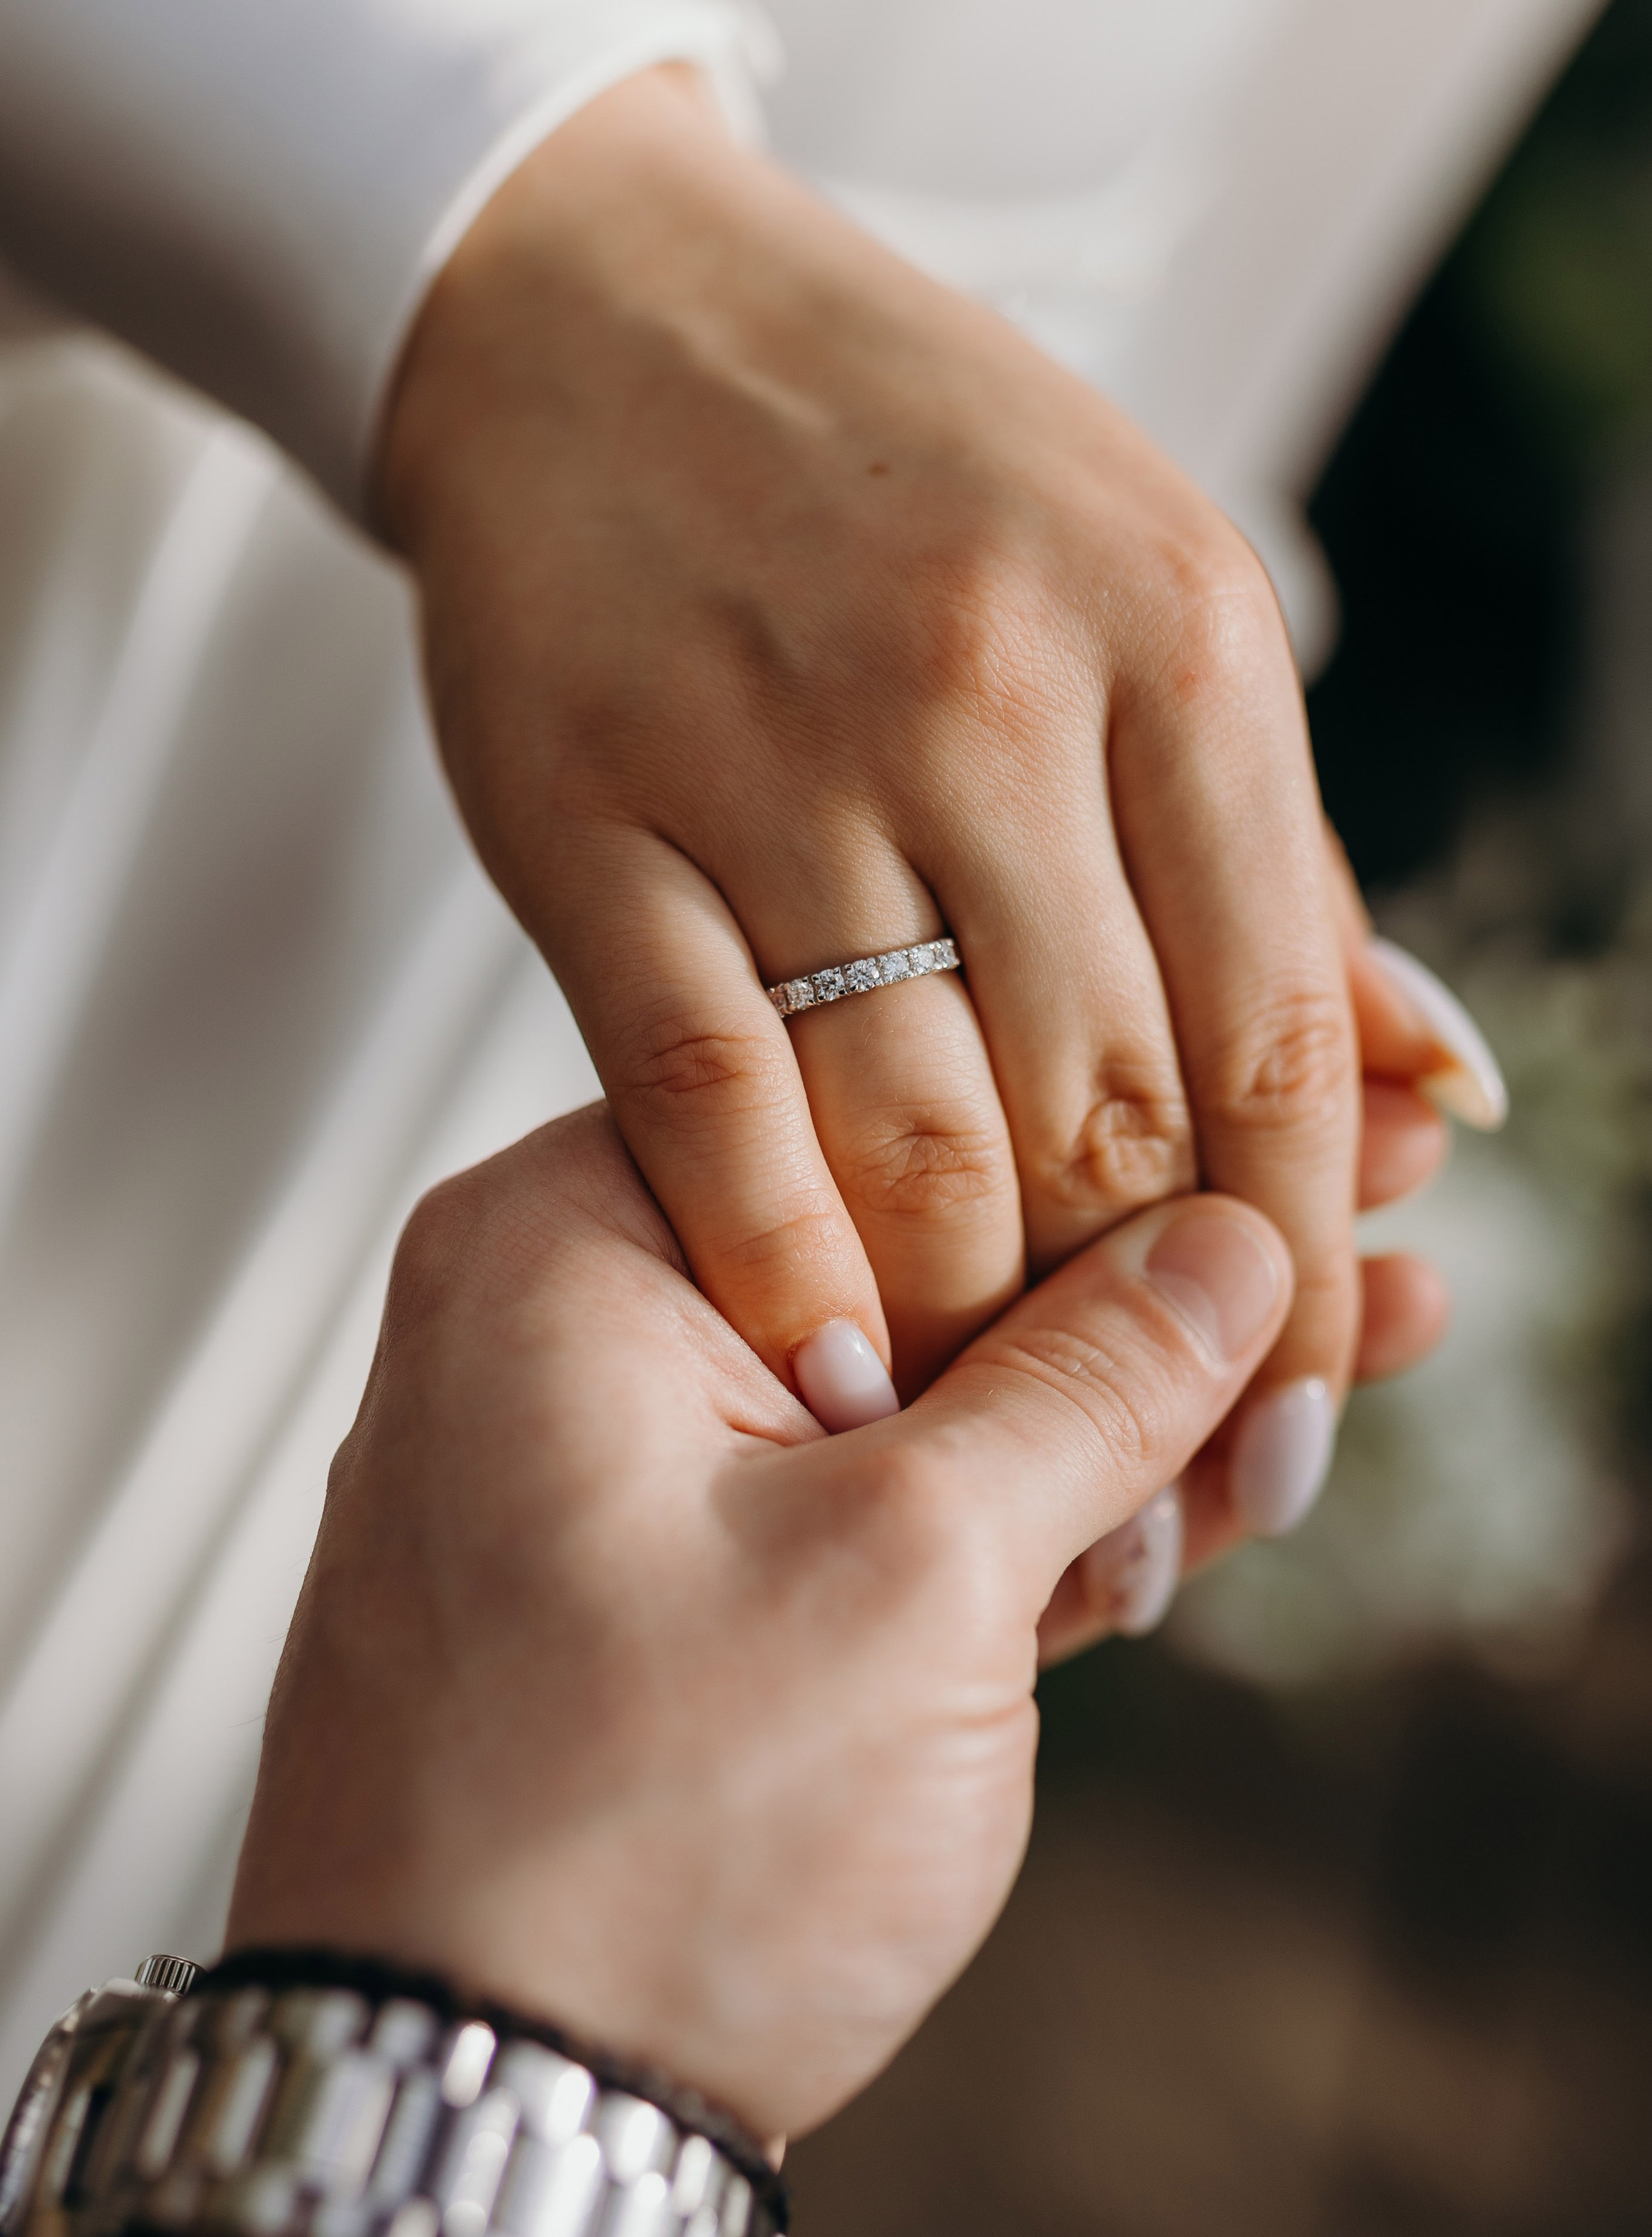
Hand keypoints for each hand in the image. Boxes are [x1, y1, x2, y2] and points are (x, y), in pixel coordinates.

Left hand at [226, 1106, 1295, 2141]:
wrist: (473, 2127)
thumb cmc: (627, 1854)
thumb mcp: (911, 1580)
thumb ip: (1086, 1389)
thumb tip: (1227, 1252)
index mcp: (569, 1247)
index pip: (881, 1095)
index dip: (1115, 1108)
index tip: (1291, 1117)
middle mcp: (574, 1333)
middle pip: (922, 1243)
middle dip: (1152, 1263)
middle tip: (1356, 1220)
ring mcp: (627, 1476)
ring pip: (921, 1390)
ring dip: (1122, 1403)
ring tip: (1336, 1350)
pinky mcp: (683, 1605)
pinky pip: (884, 1511)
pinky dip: (1032, 1515)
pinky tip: (1207, 1474)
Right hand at [378, 67, 1481, 1528]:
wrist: (600, 319)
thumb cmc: (908, 476)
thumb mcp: (1151, 604)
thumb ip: (1283, 869)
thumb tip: (1438, 1093)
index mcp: (1174, 639)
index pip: (1273, 1033)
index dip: (1294, 1264)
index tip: (1289, 1420)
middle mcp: (989, 696)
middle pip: (1109, 1111)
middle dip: (1141, 1340)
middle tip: (1150, 1487)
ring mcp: (777, 759)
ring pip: (917, 1131)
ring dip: (972, 1334)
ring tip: (992, 1450)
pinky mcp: (588, 820)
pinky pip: (703, 1093)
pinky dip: (777, 1260)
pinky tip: (828, 1372)